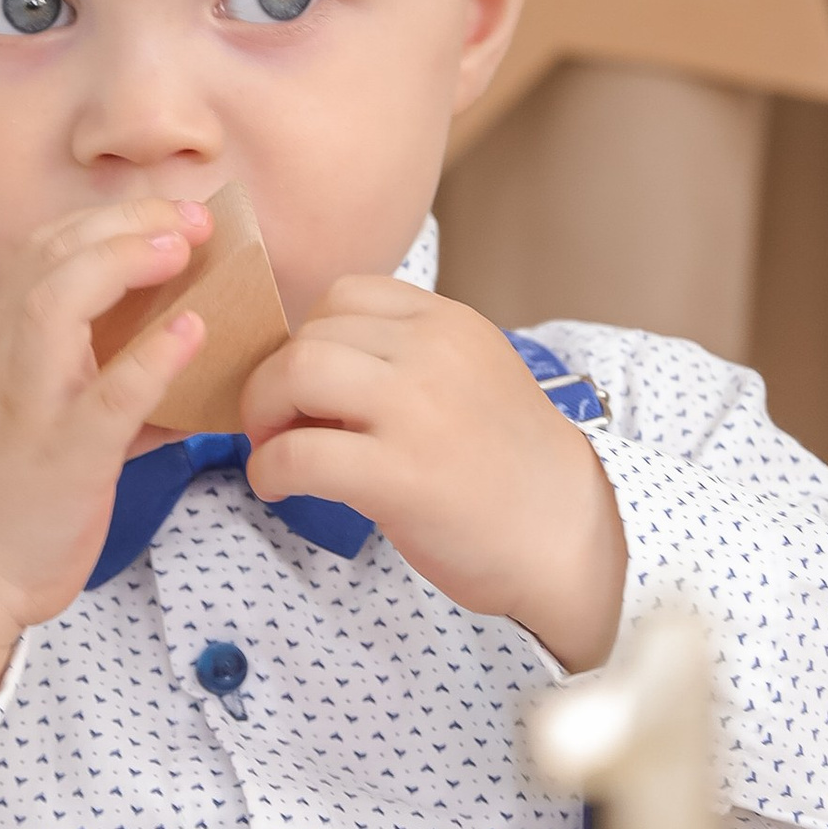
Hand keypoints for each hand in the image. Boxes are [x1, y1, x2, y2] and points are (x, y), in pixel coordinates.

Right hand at [0, 196, 210, 716]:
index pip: (43, 250)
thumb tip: (185, 359)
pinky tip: (195, 332)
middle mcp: (9, 360)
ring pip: (58, 304)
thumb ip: (106, 381)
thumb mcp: (44, 418)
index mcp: (5, 345)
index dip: (106, 219)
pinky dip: (155, 358)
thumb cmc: (4, 495)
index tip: (167, 212)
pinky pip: (110, 397)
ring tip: (184, 249)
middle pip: (51, 256)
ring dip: (125, 263)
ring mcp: (32, 405)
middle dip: (125, 222)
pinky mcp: (63, 458)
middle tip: (192, 218)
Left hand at [241, 282, 627, 670]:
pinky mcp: (399, 475)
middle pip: (309, 335)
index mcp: (450, 323)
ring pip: (295, 373)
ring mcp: (417, 411)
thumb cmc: (507, 466)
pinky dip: (269, 469)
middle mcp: (434, 353)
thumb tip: (301, 365)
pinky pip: (298, 453)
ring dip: (262, 413)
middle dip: (273, 380)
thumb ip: (402, 357)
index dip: (307, 337)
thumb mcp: (468, 377)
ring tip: (275, 451)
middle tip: (277, 425)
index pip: (344, 294)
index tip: (308, 384)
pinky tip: (278, 488)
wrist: (564, 534)